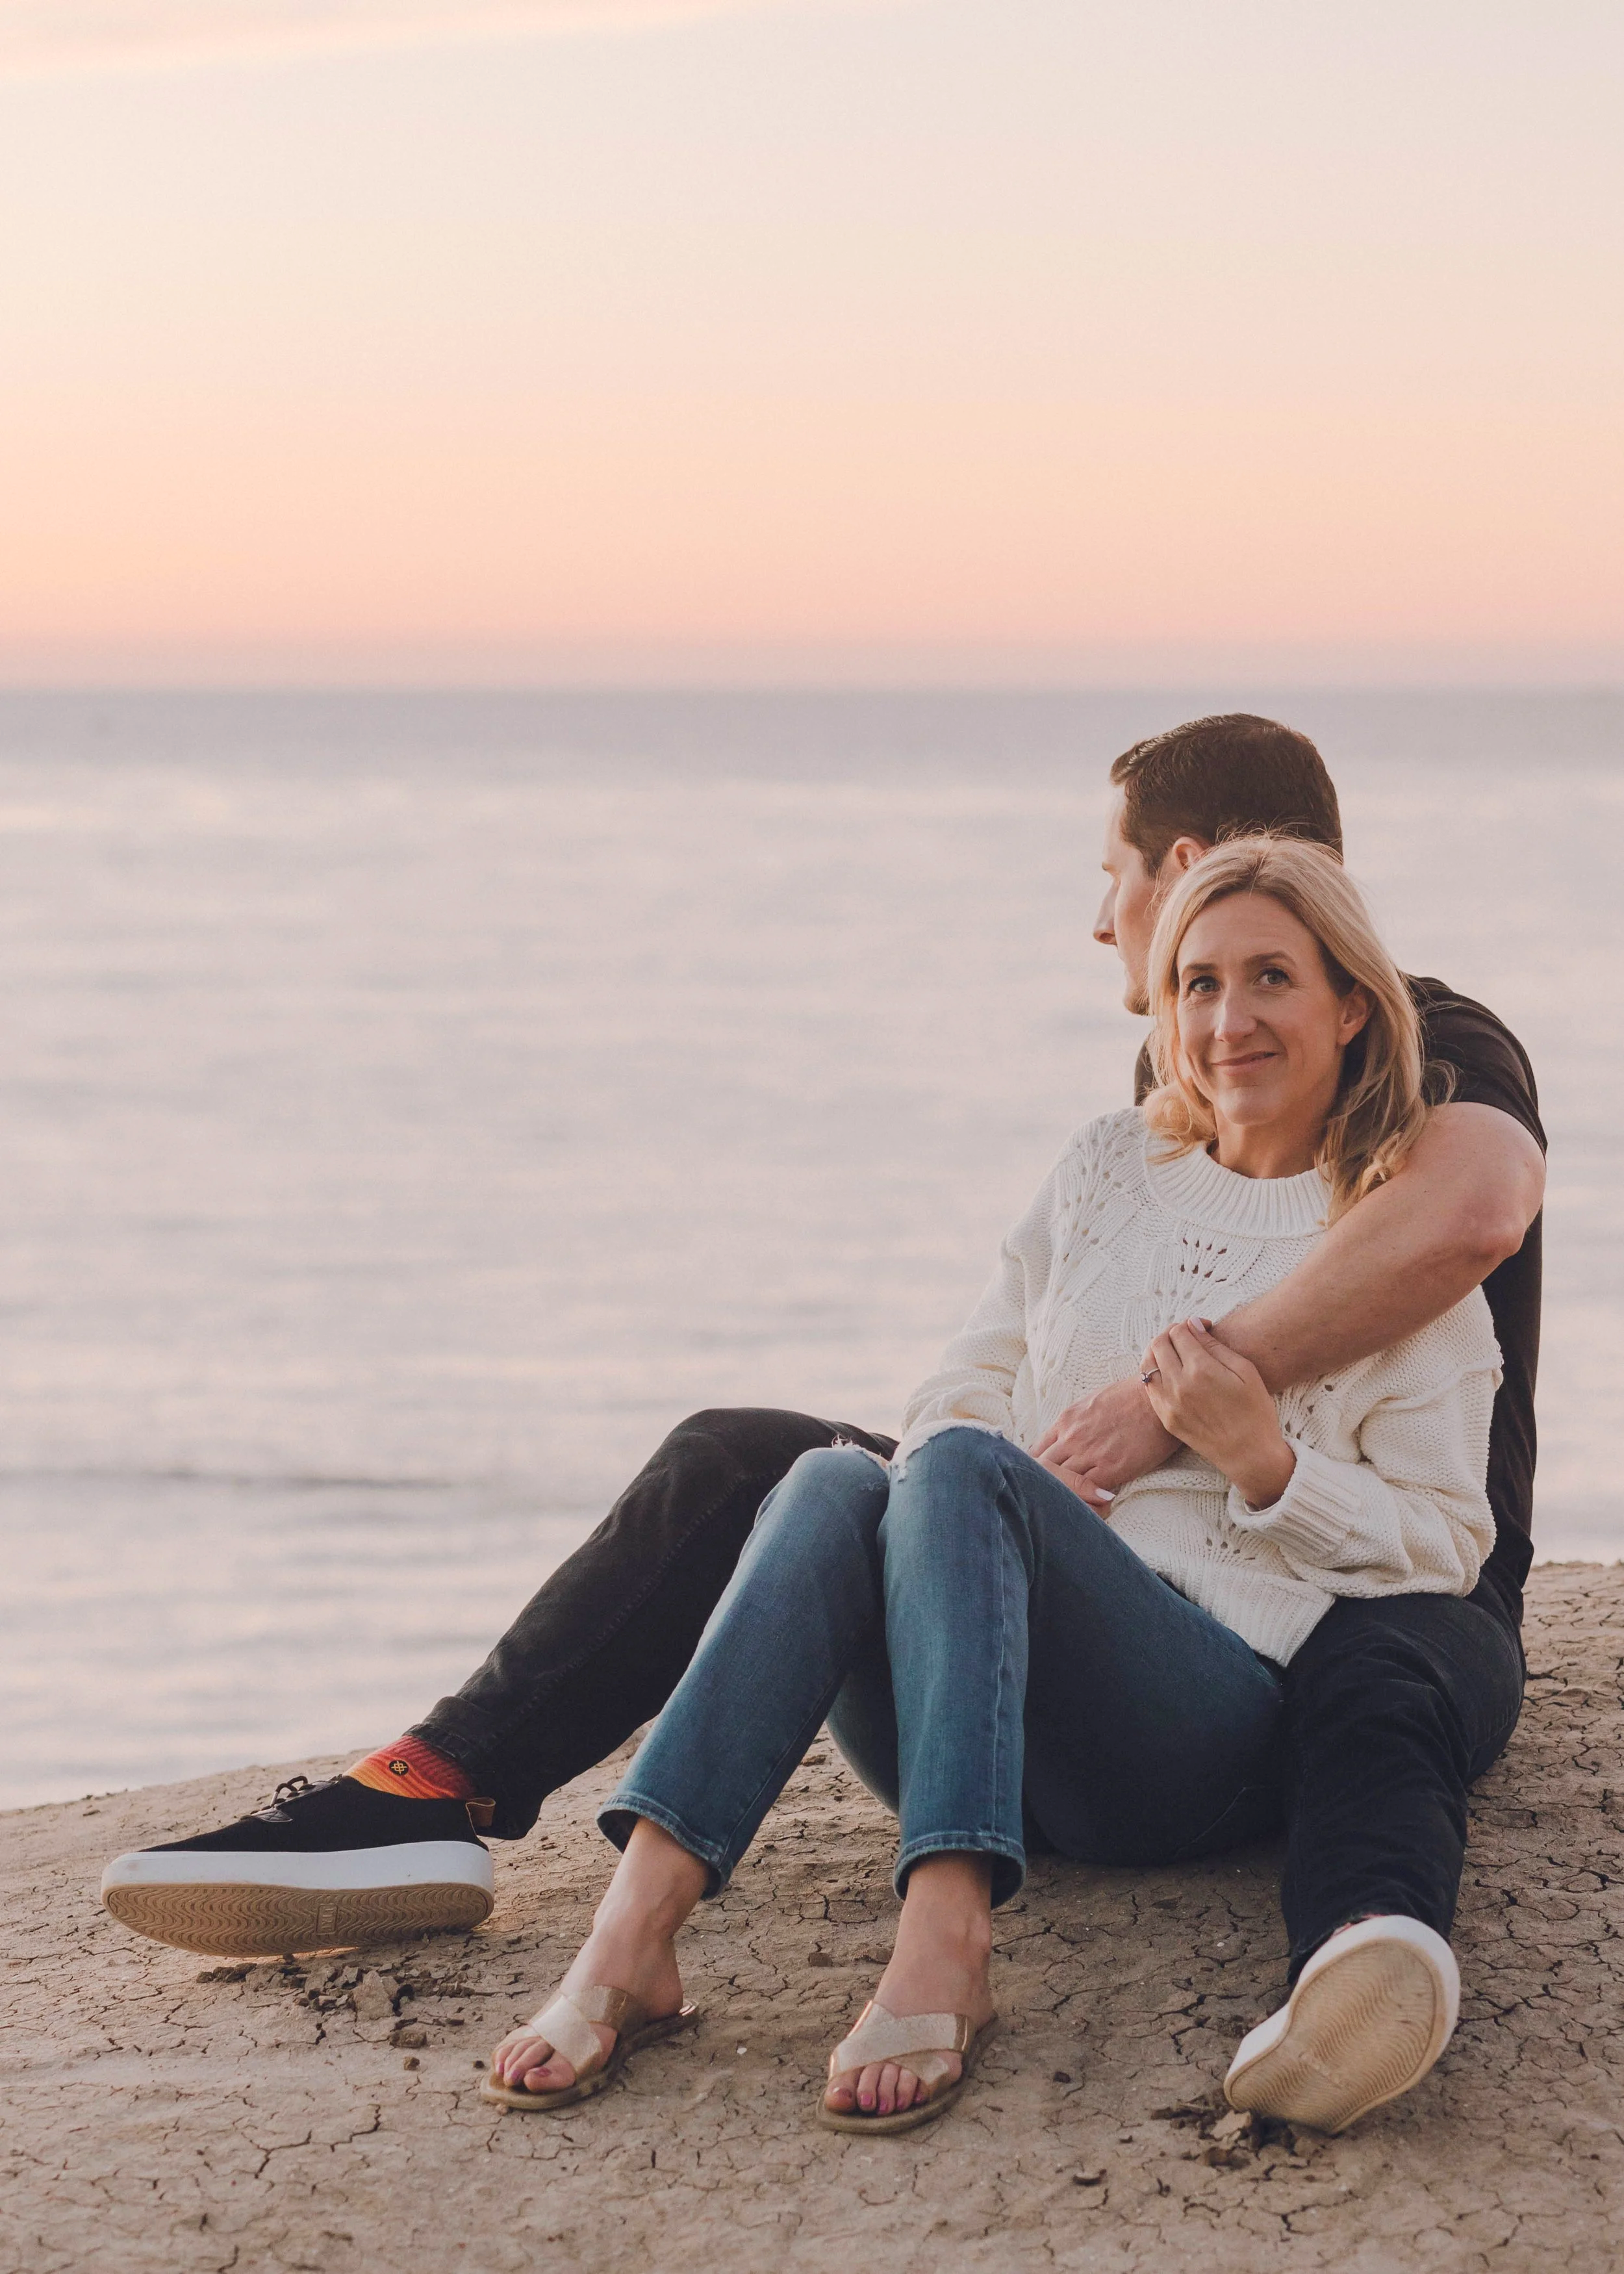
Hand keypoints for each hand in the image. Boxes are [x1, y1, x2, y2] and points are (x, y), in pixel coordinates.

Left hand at [1031, 1375, 1180, 1511]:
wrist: (1158, 1398)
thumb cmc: (1130, 1397)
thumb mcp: (1091, 1403)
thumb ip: (1075, 1424)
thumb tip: (1067, 1439)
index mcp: (1065, 1421)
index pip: (1036, 1453)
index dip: (1036, 1470)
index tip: (1042, 1480)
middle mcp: (1072, 1438)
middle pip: (1043, 1470)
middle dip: (1044, 1485)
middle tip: (1049, 1498)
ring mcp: (1089, 1454)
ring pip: (1062, 1483)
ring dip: (1065, 1495)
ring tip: (1068, 1508)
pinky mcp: (1111, 1468)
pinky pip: (1087, 1492)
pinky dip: (1086, 1501)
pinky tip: (1089, 1507)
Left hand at [1138, 1318, 1294, 1506]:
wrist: (1250, 1454)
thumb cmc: (1255, 1411)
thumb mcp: (1245, 1371)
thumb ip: (1215, 1346)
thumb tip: (1193, 1324)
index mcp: (1201, 1370)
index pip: (1178, 1332)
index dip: (1190, 1324)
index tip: (1203, 1328)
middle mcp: (1179, 1385)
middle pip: (1158, 1343)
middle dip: (1171, 1334)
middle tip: (1188, 1338)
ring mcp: (1169, 1403)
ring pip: (1147, 1363)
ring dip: (1158, 1351)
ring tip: (1176, 1353)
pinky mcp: (1165, 1418)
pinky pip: (1149, 1386)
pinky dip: (1155, 1373)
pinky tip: (1171, 1373)